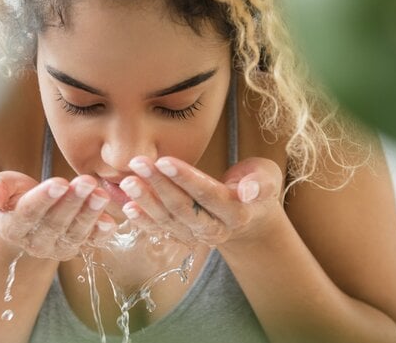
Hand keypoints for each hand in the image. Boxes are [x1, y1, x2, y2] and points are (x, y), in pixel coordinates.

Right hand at [0, 171, 115, 259]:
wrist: (26, 210)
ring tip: (100, 195)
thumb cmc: (9, 194)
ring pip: (75, 233)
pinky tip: (109, 221)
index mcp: (11, 227)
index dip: (44, 199)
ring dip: (89, 214)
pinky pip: (91, 242)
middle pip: (54, 224)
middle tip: (86, 182)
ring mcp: (57, 247)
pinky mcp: (77, 245)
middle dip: (72, 202)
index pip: (27, 214)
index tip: (60, 182)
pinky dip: (101, 233)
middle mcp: (34, 243)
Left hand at [118, 156, 283, 245]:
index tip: (164, 160)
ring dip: (145, 200)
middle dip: (158, 185)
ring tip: (127, 181)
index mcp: (237, 213)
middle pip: (182, 208)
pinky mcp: (182, 235)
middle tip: (138, 163)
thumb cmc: (258, 186)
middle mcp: (215, 229)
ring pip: (167, 220)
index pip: (207, 195)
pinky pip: (159, 229)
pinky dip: (142, 219)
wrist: (251, 216)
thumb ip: (261, 183)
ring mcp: (196, 235)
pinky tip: (126, 206)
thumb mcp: (268, 178)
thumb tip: (249, 191)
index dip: (185, 179)